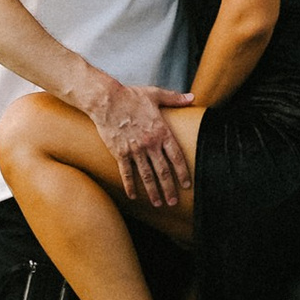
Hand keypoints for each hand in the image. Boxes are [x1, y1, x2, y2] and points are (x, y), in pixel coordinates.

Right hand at [85, 71, 195, 209]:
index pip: (176, 157)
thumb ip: (175, 98)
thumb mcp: (155, 94)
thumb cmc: (131, 96)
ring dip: (153, 192)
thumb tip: (192, 97)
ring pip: (146, 176)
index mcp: (161, 131)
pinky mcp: (120, 153)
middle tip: (173, 202)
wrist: (107, 100)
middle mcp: (150, 144)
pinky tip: (133, 196)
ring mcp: (135, 150)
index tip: (186, 185)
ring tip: (158, 204)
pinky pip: (126, 173)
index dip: (182, 172)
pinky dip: (130, 186)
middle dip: (169, 189)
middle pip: (163, 171)